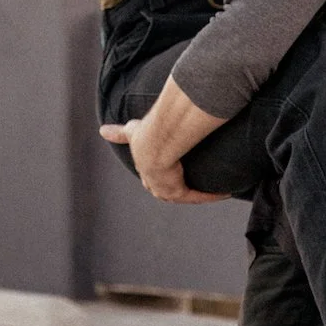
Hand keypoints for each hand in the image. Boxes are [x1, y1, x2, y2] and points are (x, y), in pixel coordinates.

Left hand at [99, 119, 226, 203]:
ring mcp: (163, 188)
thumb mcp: (132, 131)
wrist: (154, 140)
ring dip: (196, 191)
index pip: (149, 173)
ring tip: (214, 189)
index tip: (167, 170)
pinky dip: (210, 194)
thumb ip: (119, 132)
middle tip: (193, 181)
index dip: (158, 172)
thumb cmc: (146, 131)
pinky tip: (225, 192)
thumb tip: (101, 130)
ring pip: (182, 193)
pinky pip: (197, 196)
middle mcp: (151, 180)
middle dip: (175, 186)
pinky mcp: (177, 192)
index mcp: (142, 165)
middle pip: (163, 188)